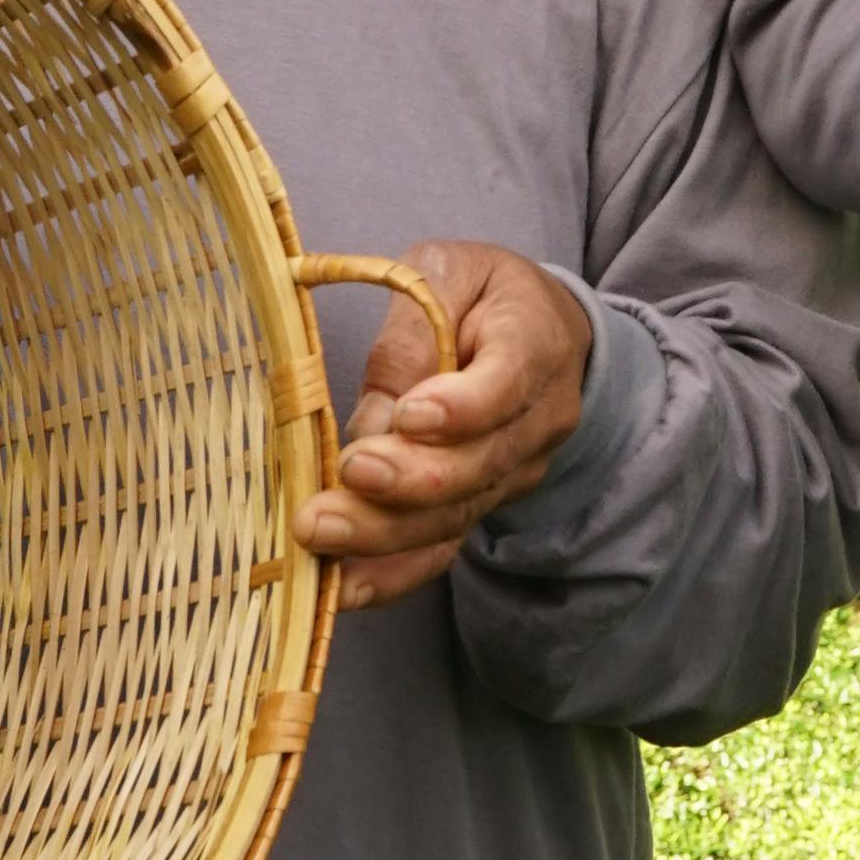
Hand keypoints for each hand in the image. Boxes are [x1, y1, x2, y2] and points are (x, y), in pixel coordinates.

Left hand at [300, 246, 594, 609]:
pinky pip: (442, 548)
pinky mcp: (481, 503)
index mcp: (535, 342)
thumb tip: (376, 419)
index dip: (462, 408)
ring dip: (385, 532)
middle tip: (345, 477)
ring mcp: (513, 471)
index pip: (508, 383)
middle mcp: (538, 420)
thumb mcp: (443, 273)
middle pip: (478, 465)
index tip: (410, 416)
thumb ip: (412, 331)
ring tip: (321, 532)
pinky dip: (392, 573)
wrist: (538, 330)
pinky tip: (344, 587)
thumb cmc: (479, 294)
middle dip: (407, 481)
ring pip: (456, 514)